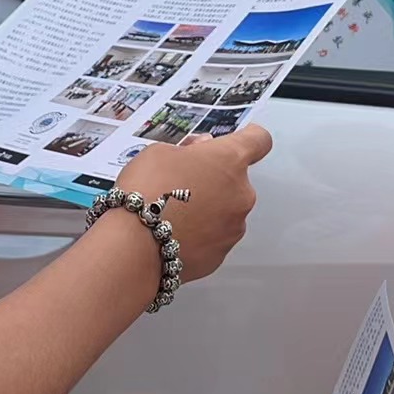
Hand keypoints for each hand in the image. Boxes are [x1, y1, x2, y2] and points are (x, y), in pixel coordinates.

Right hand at [113, 124, 272, 282]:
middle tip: (182, 183)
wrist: (134, 245)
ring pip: (226, 211)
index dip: (248, 138)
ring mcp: (234, 227)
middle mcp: (241, 193)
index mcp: (230, 160)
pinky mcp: (222, 254)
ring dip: (208, 209)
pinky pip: (214, 238)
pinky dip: (200, 235)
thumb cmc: (147, 192)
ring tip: (173, 213)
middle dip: (214, 179)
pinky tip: (174, 233)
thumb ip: (189, 149)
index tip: (238, 140)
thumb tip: (202, 151)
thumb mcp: (160, 152)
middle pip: (236, 180)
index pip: (259, 140)